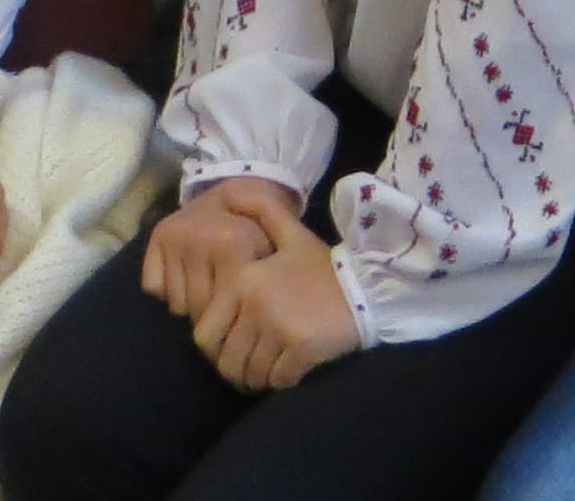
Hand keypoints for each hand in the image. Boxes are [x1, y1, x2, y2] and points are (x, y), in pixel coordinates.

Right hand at [141, 177, 291, 321]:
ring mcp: (177, 236)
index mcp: (235, 244)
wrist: (235, 192)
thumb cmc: (258, 232)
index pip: (224, 309)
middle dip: (211, 315)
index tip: (241, 315)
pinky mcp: (158, 236)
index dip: (233, 320)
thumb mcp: (276, 254)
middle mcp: (202, 238)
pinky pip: (155, 287)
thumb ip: (267, 286)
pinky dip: (168, 289)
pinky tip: (185, 276)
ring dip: (190, 304)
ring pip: (176, 305)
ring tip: (207, 285)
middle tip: (223, 301)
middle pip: (198, 311)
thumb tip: (248, 329)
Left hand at [189, 190, 359, 392]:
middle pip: (226, 360)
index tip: (233, 351)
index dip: (216, 351)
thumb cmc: (323, 265)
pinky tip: (292, 371)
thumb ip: (261, 211)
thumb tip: (233, 192)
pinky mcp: (300, 347)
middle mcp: (255, 302)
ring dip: (258, 379)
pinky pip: (277, 380)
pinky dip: (281, 381)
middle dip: (237, 370)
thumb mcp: (291, 233)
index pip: (205, 334)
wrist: (369, 285)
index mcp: (244, 279)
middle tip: (252, 368)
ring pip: (251, 373)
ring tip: (270, 371)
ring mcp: (277, 326)